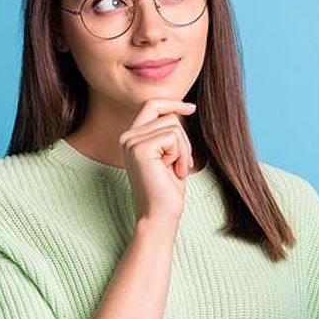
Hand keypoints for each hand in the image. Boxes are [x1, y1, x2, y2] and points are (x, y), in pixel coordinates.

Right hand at [121, 98, 198, 224]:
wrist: (160, 215)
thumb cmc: (167, 189)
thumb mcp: (169, 155)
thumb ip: (168, 133)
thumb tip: (179, 109)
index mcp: (132, 137)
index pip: (151, 105)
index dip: (172, 103)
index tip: (191, 108)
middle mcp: (127, 136)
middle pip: (167, 115)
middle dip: (183, 139)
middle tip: (182, 164)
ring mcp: (131, 141)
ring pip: (173, 126)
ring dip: (184, 149)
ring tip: (176, 170)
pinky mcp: (139, 148)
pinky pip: (172, 136)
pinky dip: (181, 154)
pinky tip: (174, 171)